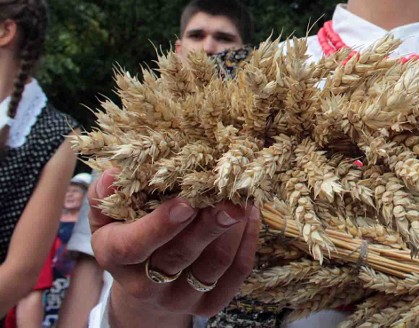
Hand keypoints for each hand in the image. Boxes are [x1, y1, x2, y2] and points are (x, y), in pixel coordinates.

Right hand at [89, 169, 260, 324]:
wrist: (144, 282)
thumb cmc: (127, 232)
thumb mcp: (108, 213)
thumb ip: (105, 194)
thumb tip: (112, 174)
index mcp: (115, 257)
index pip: (134, 246)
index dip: (160, 225)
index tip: (187, 202)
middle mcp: (144, 285)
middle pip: (181, 255)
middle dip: (208, 225)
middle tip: (229, 199)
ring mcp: (178, 299)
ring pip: (214, 265)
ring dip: (234, 230)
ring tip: (244, 200)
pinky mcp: (208, 306)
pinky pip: (236, 274)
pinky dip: (248, 243)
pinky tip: (251, 216)